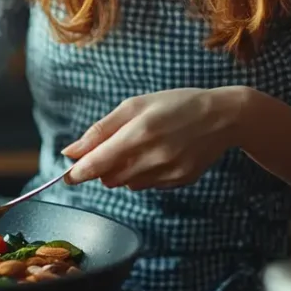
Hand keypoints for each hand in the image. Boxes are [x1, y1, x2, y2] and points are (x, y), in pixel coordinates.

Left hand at [62, 87, 248, 189]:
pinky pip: (147, 186)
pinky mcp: (179, 181)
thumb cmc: (174, 105)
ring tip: (141, 148)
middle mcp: (154, 156)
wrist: (223, 117)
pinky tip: (158, 155)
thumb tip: (71, 152)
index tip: (67, 176)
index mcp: (139, 132)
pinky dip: (143, 175)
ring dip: (123, 172)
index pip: (97, 164)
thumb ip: (100, 130)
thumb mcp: (134, 106)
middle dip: (102, 168)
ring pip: (127, 184)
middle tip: (113, 149)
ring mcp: (169, 171)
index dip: (78, 172)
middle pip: (108, 178)